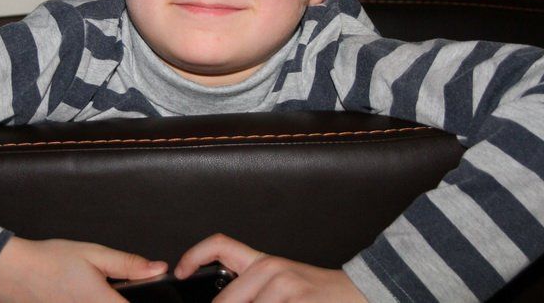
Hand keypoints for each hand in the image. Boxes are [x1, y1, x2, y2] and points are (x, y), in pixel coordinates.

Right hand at [0, 236, 166, 302]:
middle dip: (122, 299)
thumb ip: (129, 264)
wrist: (13, 273)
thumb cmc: (49, 261)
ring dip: (106, 302)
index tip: (153, 297)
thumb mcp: (94, 254)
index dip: (149, 302)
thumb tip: (158, 269)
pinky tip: (81, 293)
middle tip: (111, 286)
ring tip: (96, 289)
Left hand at [175, 233, 366, 302]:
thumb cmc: (321, 297)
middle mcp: (271, 270)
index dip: (194, 255)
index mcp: (265, 264)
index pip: (221, 246)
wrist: (362, 295)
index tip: (181, 270)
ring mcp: (284, 287)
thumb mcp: (285, 285)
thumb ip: (253, 289)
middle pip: (224, 301)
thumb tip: (224, 299)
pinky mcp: (296, 300)